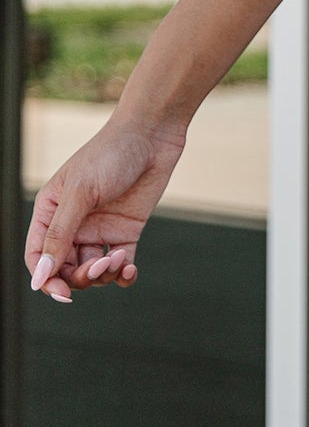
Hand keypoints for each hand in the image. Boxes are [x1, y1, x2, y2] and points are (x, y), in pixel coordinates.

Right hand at [24, 114, 188, 303]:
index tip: (63, 293)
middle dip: (79, 277)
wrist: (153, 133)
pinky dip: (123, 275)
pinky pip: (119, 266)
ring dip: (103, 274)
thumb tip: (41, 276)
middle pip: (65, 269)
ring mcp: (99, 229)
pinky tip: (129, 270)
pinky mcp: (125, 232)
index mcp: (50, 211)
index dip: (46, 279)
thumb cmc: (111, 153)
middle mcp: (73, 224)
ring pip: (92, 270)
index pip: (38, 257)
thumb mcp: (81, 193)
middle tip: (100, 266)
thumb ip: (60, 234)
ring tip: (118, 259)